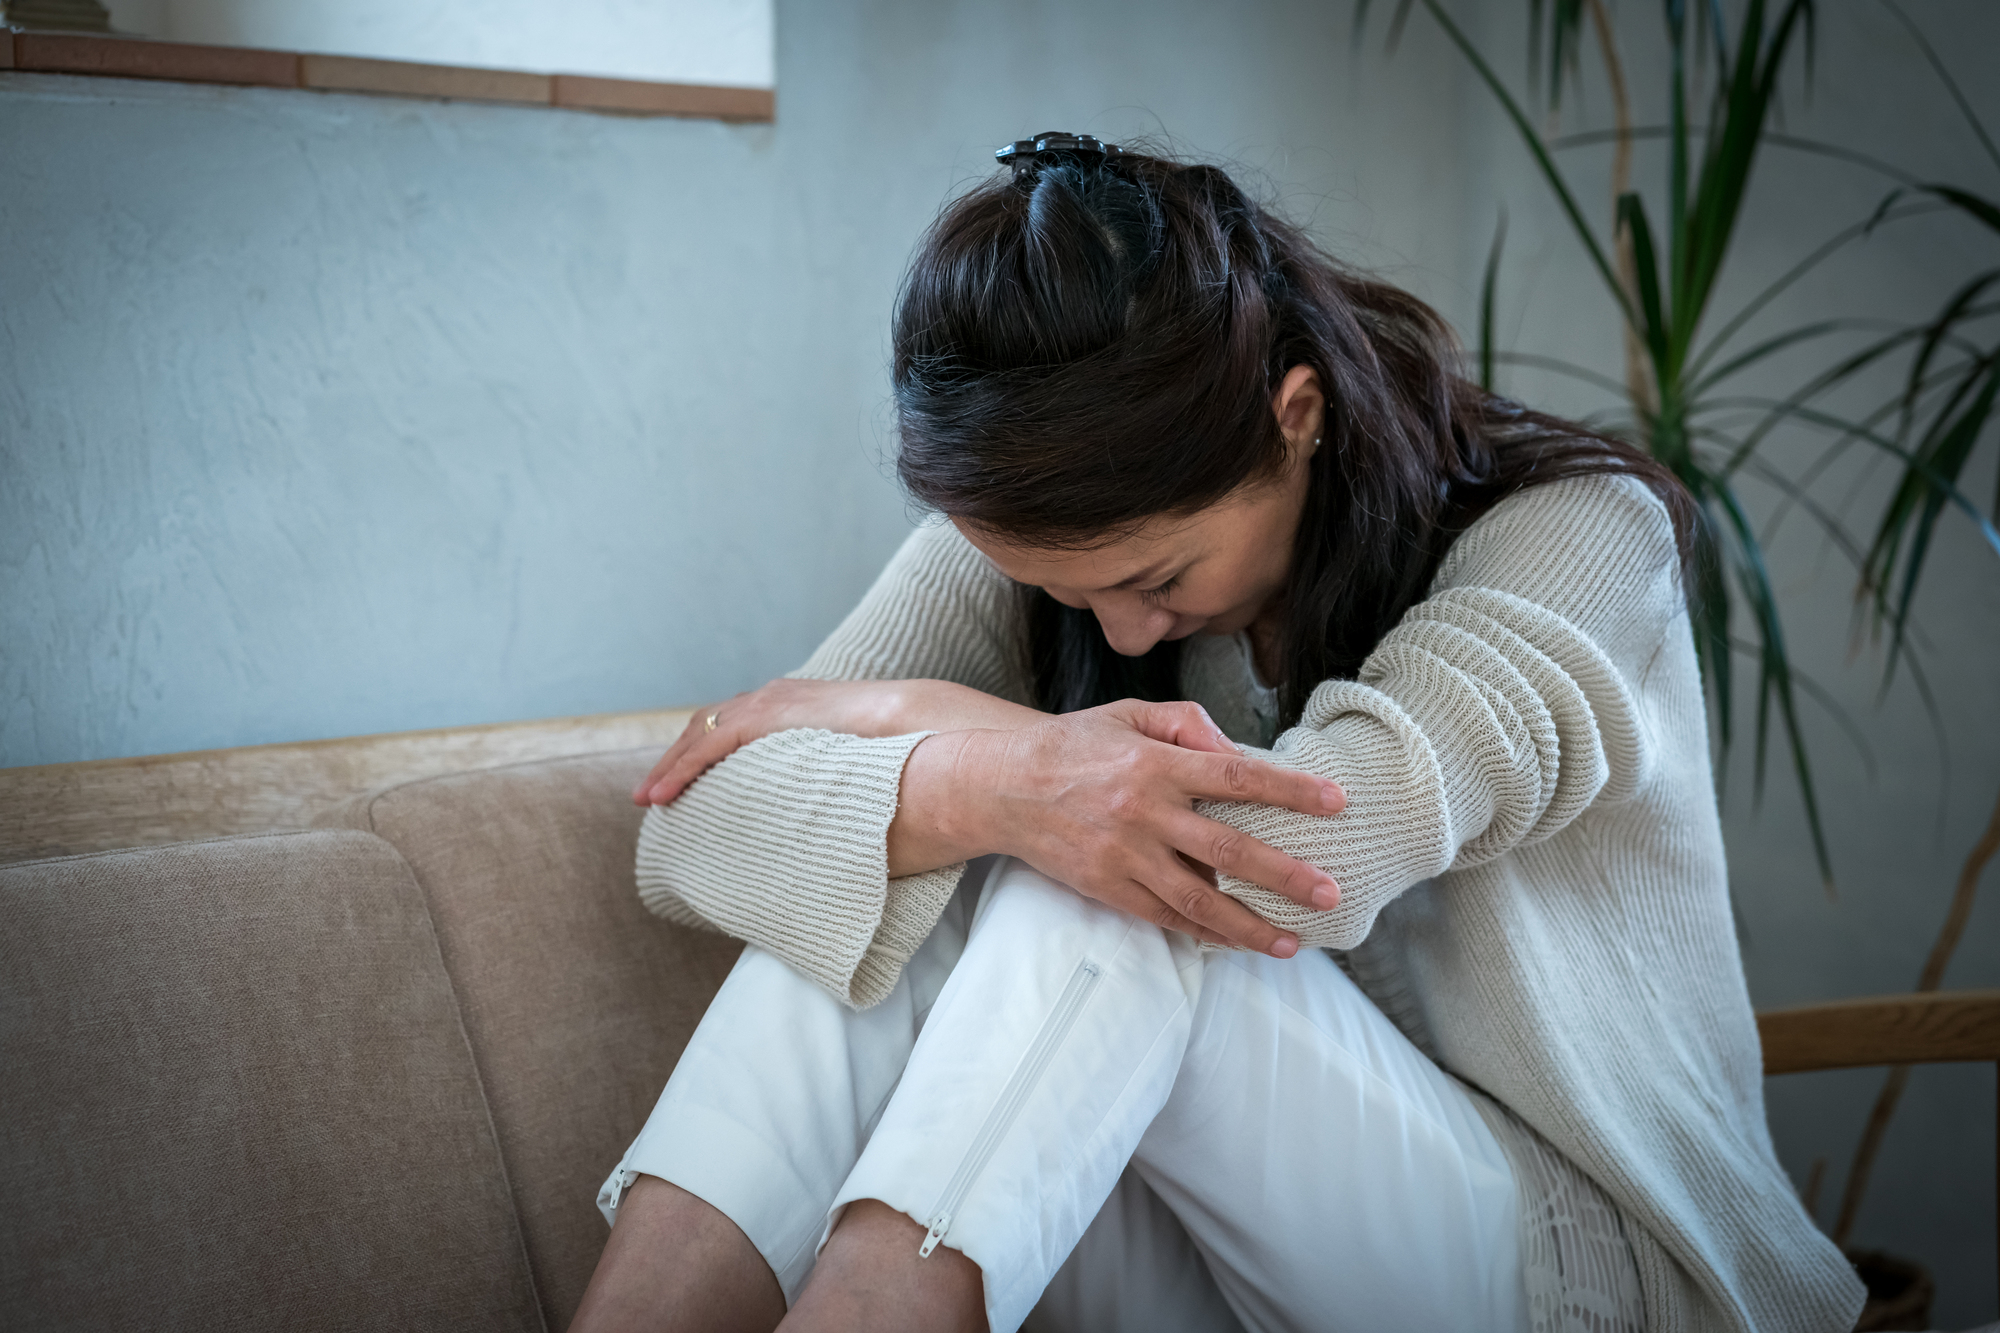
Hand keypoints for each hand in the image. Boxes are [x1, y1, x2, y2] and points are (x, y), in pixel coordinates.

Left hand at [633, 678, 1043, 805]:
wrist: (1007, 772)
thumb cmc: (991, 781)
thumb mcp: (931, 788)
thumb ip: (892, 805)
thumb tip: (870, 848)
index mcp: (861, 716)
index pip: (779, 723)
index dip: (736, 751)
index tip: (705, 787)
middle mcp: (835, 699)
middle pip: (742, 716)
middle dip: (697, 753)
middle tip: (662, 793)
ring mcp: (824, 704)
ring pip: (730, 720)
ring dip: (687, 757)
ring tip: (656, 795)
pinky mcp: (812, 719)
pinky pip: (735, 734)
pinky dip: (697, 759)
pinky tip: (671, 789)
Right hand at [892, 699, 1345, 956]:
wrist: (1001, 788)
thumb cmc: (1074, 745)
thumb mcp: (1130, 713)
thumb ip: (1188, 722)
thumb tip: (1238, 752)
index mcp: (1155, 763)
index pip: (1236, 777)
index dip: (1289, 791)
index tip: (1336, 803)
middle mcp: (1144, 812)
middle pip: (1227, 850)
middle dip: (1284, 874)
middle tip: (1329, 892)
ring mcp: (1124, 856)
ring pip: (1198, 901)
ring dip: (1250, 925)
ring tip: (1293, 941)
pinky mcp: (1106, 887)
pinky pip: (1163, 917)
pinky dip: (1203, 933)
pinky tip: (1238, 942)